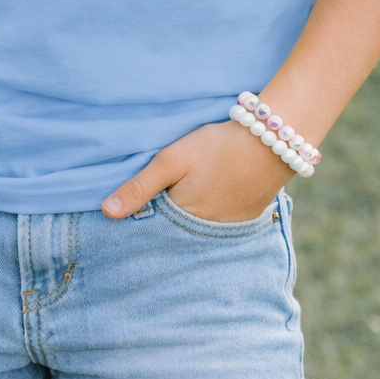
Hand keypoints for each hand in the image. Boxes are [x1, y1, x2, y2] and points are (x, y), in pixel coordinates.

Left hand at [101, 120, 291, 221]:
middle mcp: (204, 234)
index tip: (124, 223)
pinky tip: (205, 202)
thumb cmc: (218, 148)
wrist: (272, 143)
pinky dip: (208, 218)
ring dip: (185, 224)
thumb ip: (140, 187)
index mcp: (182, 221)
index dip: (140, 226)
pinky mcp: (245, 220)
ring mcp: (228, 229)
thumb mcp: (172, 160)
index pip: (152, 234)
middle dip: (161, 228)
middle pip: (174, 235)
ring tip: (178, 206)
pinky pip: (218, 227)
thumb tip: (107, 213)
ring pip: (196, 232)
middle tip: (152, 211)